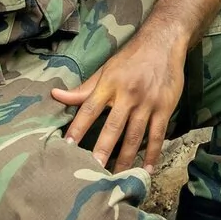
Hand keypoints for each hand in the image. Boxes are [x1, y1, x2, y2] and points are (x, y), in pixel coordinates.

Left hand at [53, 35, 187, 172]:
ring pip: (135, 136)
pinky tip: (146, 168)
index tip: (67, 146)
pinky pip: (157, 135)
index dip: (77, 128)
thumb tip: (56, 95)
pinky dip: (152, 153)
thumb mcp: (105, 69)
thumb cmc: (131, 57)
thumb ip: (83, 89)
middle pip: (113, 127)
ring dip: (126, 158)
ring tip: (117, 177)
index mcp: (109, 84)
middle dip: (102, 150)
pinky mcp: (165, 107)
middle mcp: (128, 94)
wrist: (163, 42)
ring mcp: (148, 102)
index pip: (89, 109)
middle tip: (93, 170)